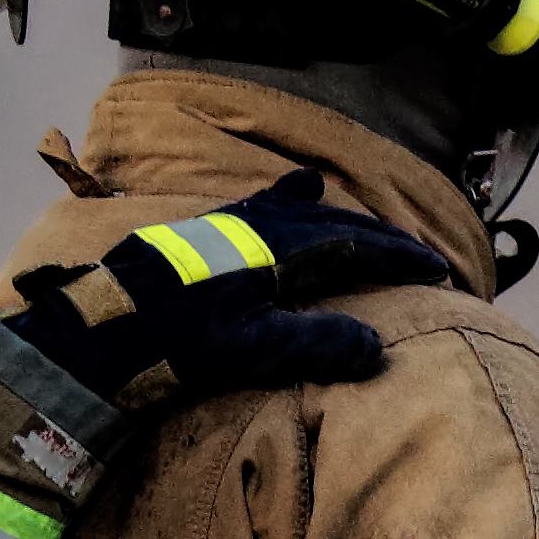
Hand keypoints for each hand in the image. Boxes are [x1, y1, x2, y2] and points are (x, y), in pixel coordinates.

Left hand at [5, 171, 453, 401]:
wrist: (102, 324)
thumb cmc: (177, 341)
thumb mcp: (253, 351)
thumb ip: (316, 344)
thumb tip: (377, 347)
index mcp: (277, 252)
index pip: (355, 248)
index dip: (399, 259)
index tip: (436, 270)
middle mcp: (257, 228)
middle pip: (334, 223)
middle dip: (380, 237)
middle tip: (417, 253)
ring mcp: (229, 223)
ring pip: (301, 208)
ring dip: (341, 215)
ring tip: (367, 217)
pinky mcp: (205, 229)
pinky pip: (265, 202)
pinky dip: (291, 196)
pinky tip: (296, 186)